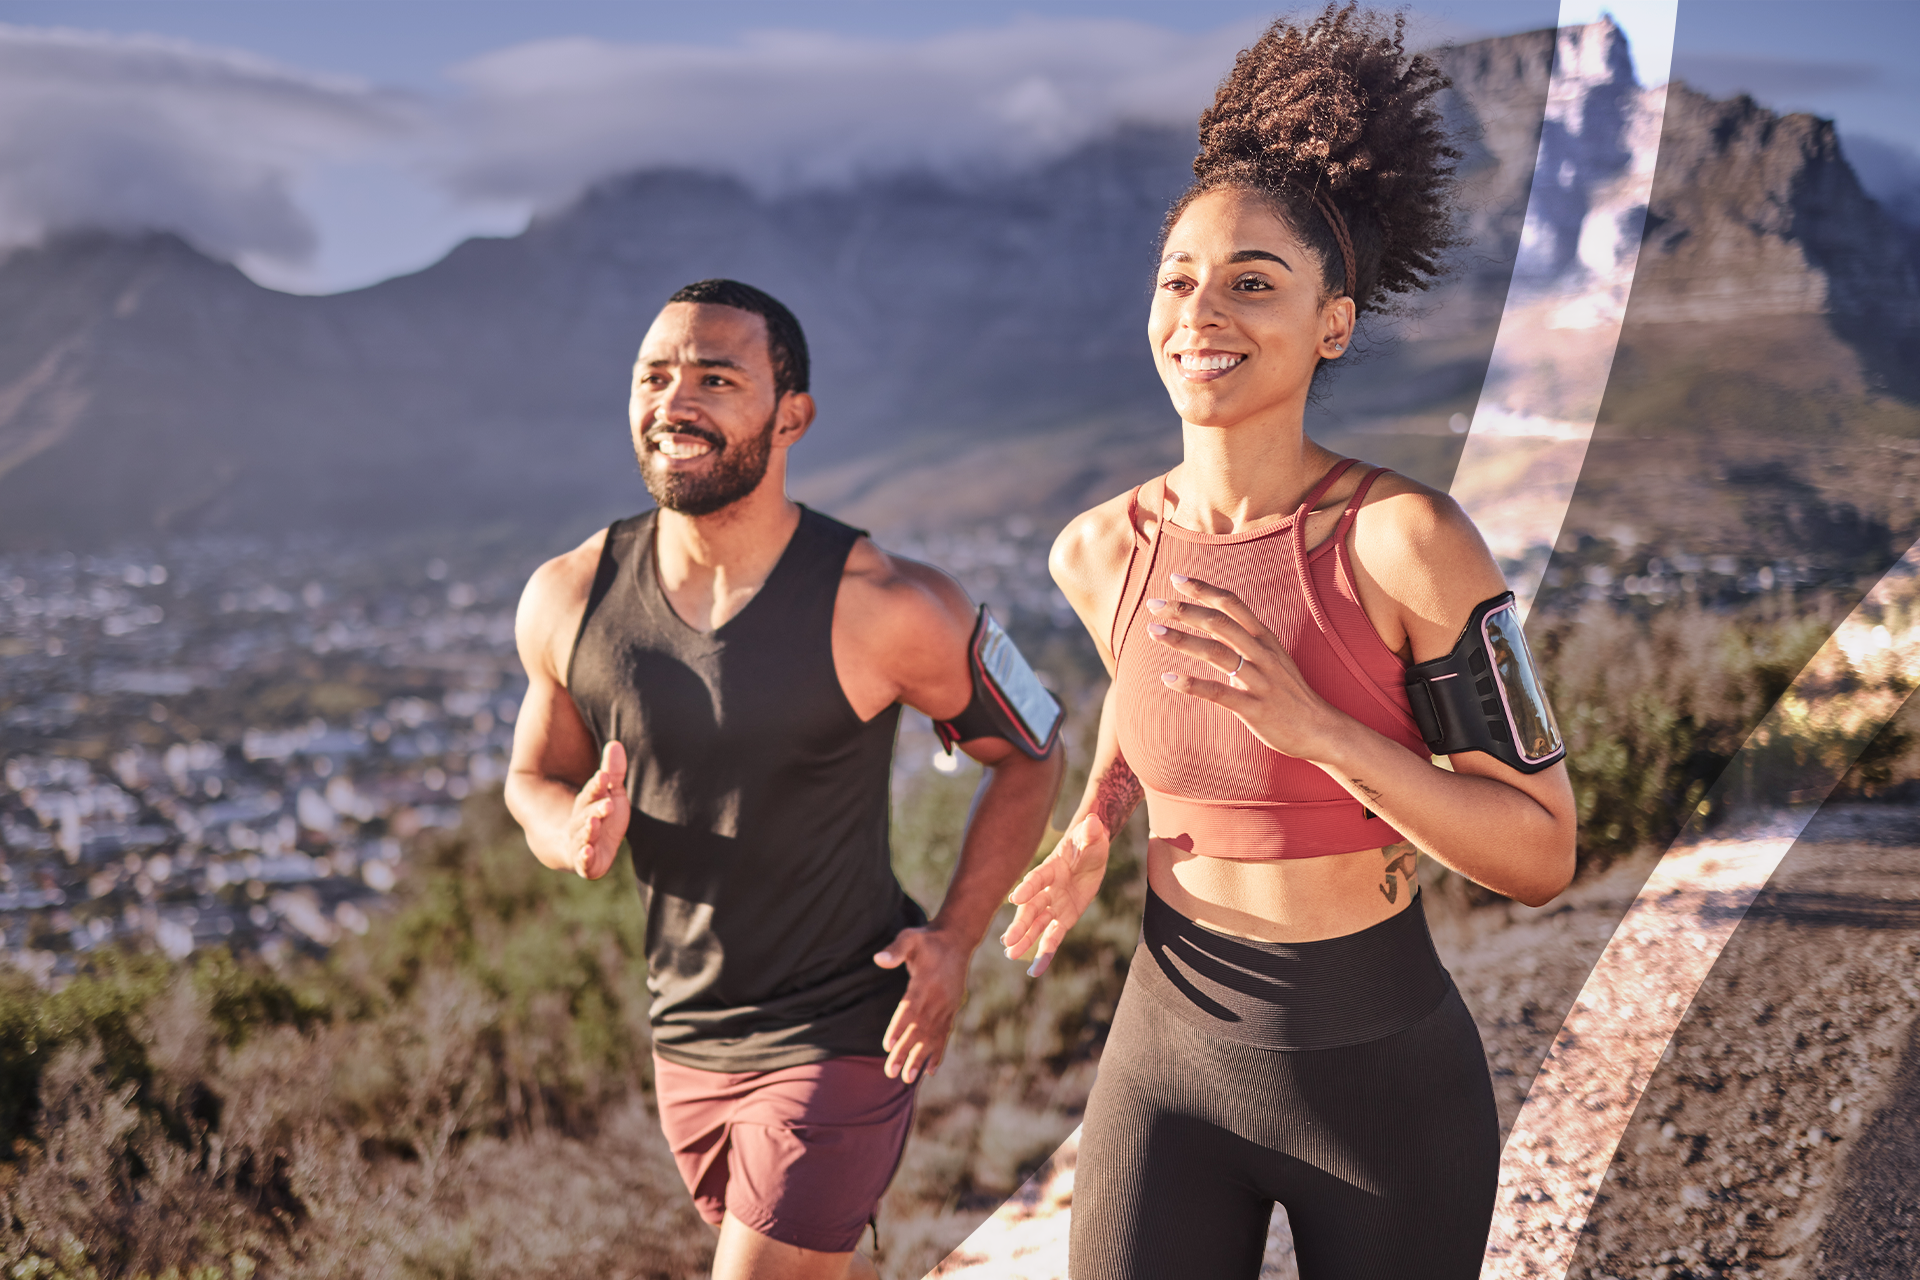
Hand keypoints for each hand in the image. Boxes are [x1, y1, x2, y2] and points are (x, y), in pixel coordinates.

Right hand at [568, 740, 628, 878]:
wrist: (580, 847)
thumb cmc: (601, 816)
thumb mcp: (611, 793)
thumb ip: (614, 772)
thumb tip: (616, 743)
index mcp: (588, 804)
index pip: (592, 793)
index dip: (597, 786)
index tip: (603, 777)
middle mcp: (581, 822)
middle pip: (587, 814)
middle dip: (596, 809)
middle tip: (608, 803)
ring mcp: (581, 842)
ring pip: (583, 836)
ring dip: (588, 830)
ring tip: (594, 823)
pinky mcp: (586, 863)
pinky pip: (584, 861)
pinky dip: (585, 858)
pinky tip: (588, 852)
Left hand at [873, 926, 969, 1082]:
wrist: (957, 939)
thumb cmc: (927, 939)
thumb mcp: (910, 937)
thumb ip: (896, 949)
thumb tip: (879, 960)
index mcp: (926, 982)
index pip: (910, 1009)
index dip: (899, 1027)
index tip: (888, 1046)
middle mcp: (938, 998)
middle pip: (919, 1029)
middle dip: (905, 1051)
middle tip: (891, 1073)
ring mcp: (947, 1006)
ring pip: (932, 1036)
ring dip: (919, 1057)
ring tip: (908, 1078)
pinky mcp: (952, 1009)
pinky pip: (945, 1034)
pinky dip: (938, 1052)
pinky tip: (931, 1070)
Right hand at [999, 813, 1109, 977]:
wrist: (1090, 852)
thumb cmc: (1089, 841)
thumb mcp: (1093, 836)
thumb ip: (1090, 832)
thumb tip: (1092, 821)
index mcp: (1051, 867)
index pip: (1037, 878)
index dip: (1027, 887)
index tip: (1015, 899)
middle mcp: (1047, 889)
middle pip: (1031, 908)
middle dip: (1020, 924)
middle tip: (1007, 941)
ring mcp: (1053, 905)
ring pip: (1036, 925)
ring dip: (1024, 940)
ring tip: (1010, 956)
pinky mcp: (1063, 918)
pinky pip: (1052, 938)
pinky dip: (1044, 954)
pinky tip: (1035, 971)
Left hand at [1145, 574, 1347, 760]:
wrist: (1320, 728)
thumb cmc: (1289, 692)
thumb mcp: (1271, 657)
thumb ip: (1244, 640)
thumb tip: (1212, 623)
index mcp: (1265, 638)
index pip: (1232, 604)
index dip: (1203, 589)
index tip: (1175, 578)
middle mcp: (1262, 654)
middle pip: (1220, 623)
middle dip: (1185, 610)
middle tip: (1153, 604)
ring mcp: (1259, 681)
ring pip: (1217, 653)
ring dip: (1182, 640)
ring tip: (1153, 631)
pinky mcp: (1254, 708)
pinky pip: (1219, 692)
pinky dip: (1191, 684)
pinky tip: (1167, 678)